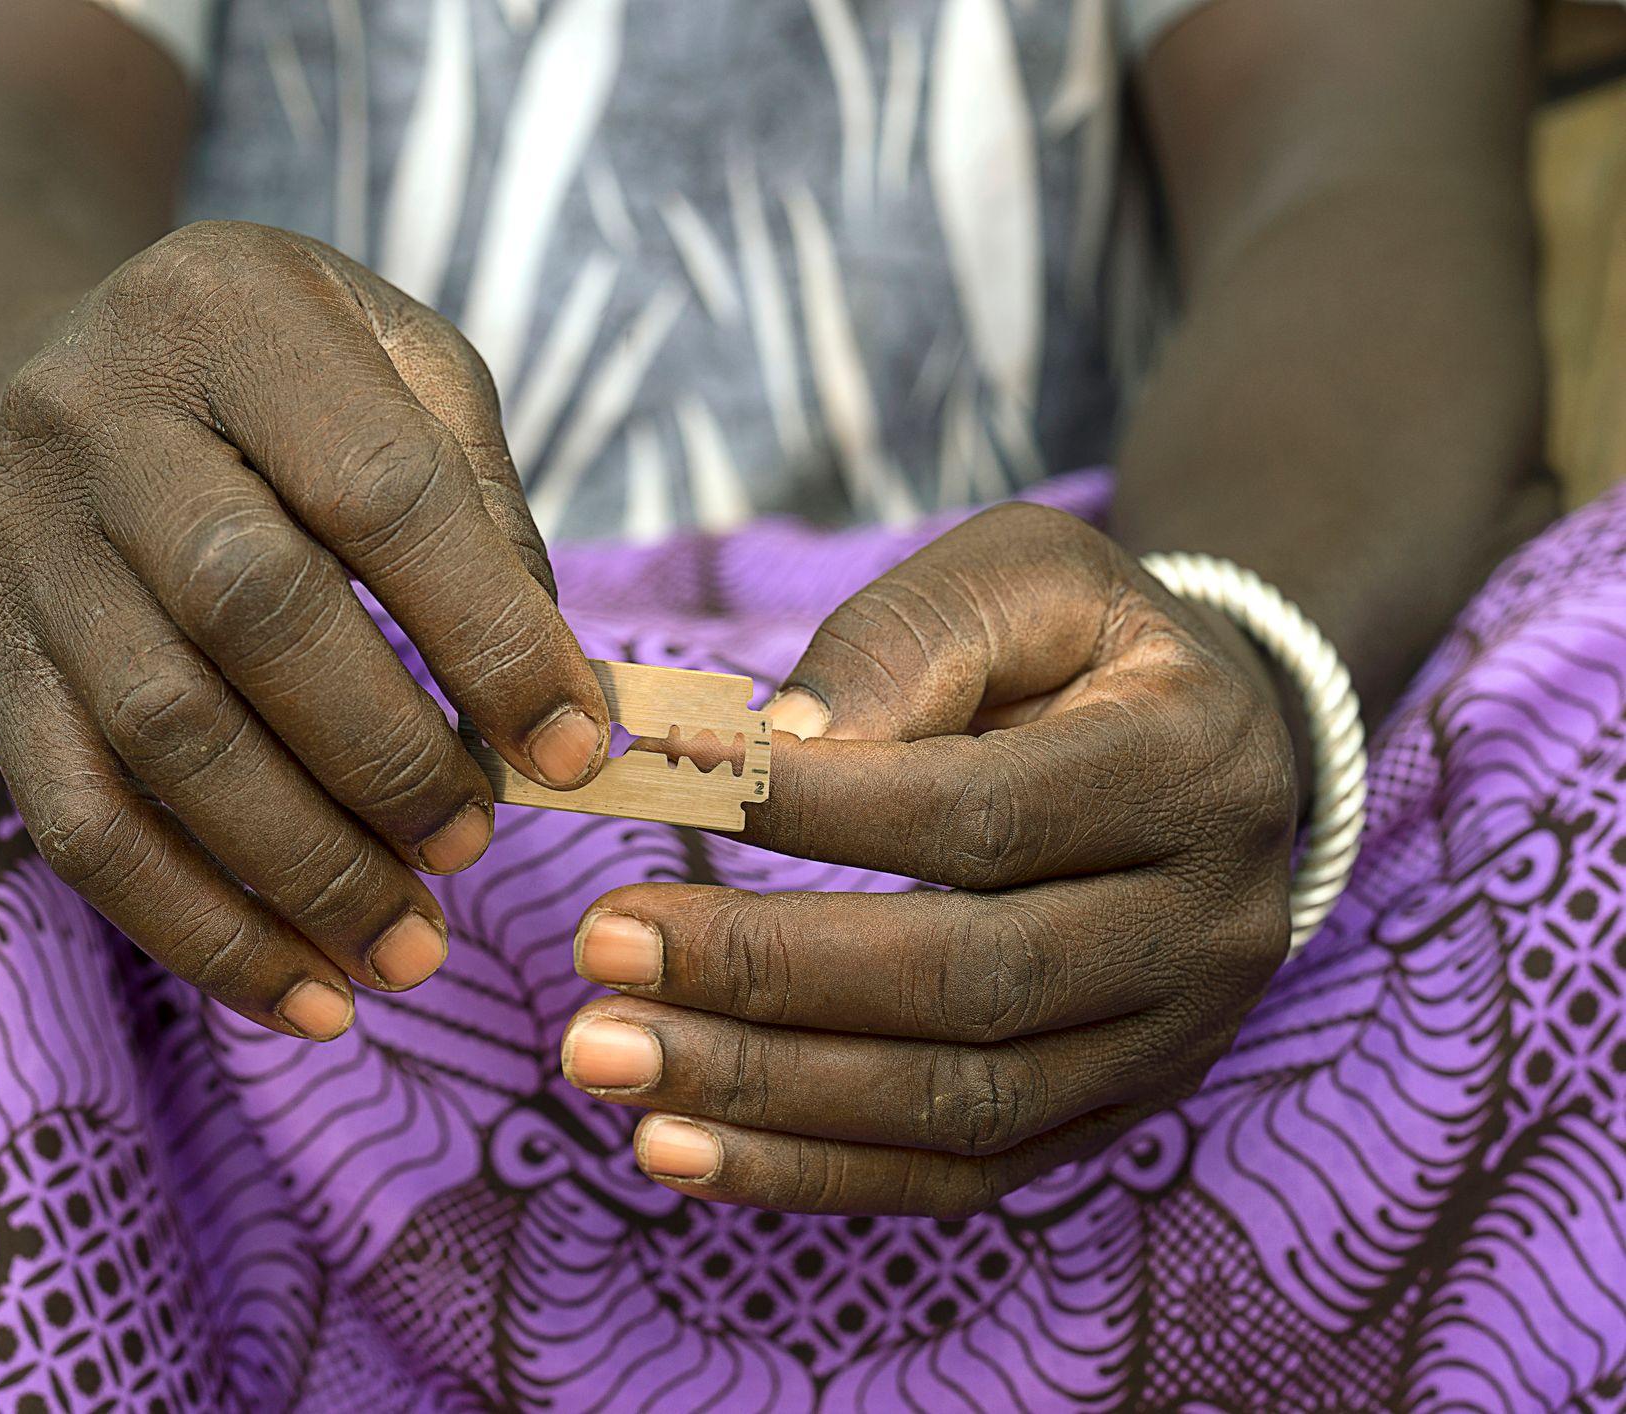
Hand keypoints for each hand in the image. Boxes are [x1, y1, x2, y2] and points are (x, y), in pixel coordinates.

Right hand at [0, 222, 610, 1041]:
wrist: (55, 379)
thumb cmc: (281, 385)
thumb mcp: (396, 370)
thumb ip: (483, 507)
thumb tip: (564, 698)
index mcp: (232, 313)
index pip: (377, 487)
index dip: (487, 631)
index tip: (577, 747)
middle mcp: (100, 419)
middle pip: (249, 609)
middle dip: (385, 753)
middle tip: (478, 845)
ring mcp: (26, 549)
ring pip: (161, 734)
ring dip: (303, 867)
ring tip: (410, 949)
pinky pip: (80, 825)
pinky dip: (200, 930)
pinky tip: (304, 997)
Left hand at [560, 503, 1297, 1214]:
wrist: (1216, 750)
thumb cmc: (1081, 646)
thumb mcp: (1019, 579)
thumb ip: (901, 646)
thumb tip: (771, 747)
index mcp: (1189, 766)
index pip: (980, 813)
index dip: (811, 808)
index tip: (654, 777)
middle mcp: (1207, 923)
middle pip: (970, 979)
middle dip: (765, 971)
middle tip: (598, 947)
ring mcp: (1172, 1042)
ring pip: (959, 1102)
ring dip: (763, 1093)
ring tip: (604, 1058)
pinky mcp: (1115, 1116)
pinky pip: (961, 1175)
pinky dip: (811, 1172)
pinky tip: (675, 1150)